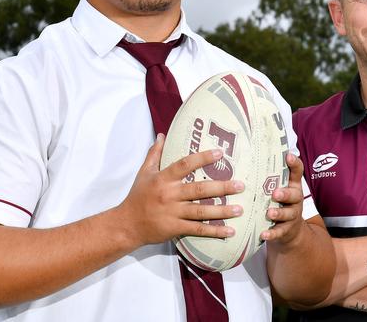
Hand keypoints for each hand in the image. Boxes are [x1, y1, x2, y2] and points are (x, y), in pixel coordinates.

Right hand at [117, 134, 244, 246]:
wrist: (126, 224)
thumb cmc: (137, 196)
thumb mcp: (144, 172)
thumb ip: (154, 154)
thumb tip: (162, 135)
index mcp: (163, 179)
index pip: (185, 165)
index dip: (203, 158)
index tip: (220, 153)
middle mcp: (169, 195)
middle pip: (198, 190)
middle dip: (221, 187)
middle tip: (240, 185)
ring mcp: (173, 213)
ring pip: (201, 211)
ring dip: (222, 211)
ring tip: (240, 208)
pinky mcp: (175, 228)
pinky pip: (198, 229)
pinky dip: (214, 230)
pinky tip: (230, 230)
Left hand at [260, 152, 304, 244]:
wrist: (290, 231)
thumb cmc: (282, 203)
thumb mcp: (280, 186)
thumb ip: (273, 173)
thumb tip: (261, 153)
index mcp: (293, 186)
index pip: (297, 172)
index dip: (294, 164)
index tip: (288, 156)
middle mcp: (295, 200)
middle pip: (294, 196)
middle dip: (285, 194)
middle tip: (275, 193)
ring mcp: (291, 216)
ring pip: (288, 214)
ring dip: (279, 213)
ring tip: (270, 213)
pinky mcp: (286, 230)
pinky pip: (280, 232)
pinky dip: (272, 233)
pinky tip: (264, 234)